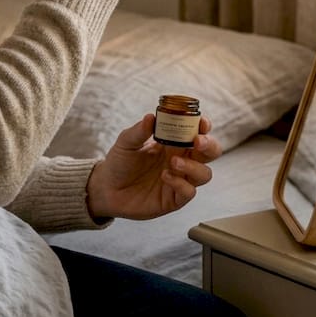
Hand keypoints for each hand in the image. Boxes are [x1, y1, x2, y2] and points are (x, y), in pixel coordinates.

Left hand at [85, 114, 221, 220]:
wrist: (106, 188)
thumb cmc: (119, 162)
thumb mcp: (126, 142)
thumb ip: (139, 130)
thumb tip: (152, 117)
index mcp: (174, 143)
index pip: (197, 132)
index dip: (204, 127)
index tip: (202, 122)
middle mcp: (181, 161)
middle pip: (210, 153)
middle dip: (209, 145)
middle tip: (198, 141)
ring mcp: (180, 180)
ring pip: (204, 174)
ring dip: (194, 166)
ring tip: (173, 162)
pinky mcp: (174, 199)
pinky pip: (189, 192)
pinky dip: (180, 183)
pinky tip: (165, 177)